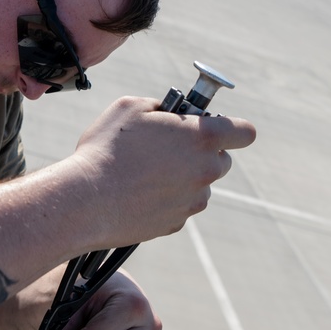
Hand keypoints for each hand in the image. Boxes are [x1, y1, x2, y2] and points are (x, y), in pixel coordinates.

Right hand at [68, 96, 255, 247]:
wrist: (85, 200)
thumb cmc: (106, 149)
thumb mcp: (131, 107)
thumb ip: (162, 105)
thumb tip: (171, 114)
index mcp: (202, 137)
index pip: (245, 132)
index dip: (232, 128)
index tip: (211, 127)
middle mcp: (205, 171)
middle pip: (222, 160)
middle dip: (201, 152)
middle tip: (167, 146)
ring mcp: (193, 201)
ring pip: (199, 185)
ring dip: (182, 178)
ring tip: (143, 172)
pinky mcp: (176, 224)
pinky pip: (179, 206)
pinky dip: (165, 200)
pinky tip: (136, 193)